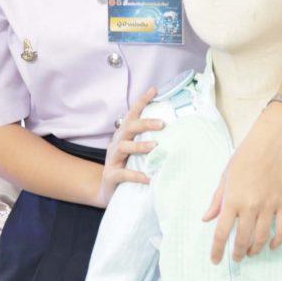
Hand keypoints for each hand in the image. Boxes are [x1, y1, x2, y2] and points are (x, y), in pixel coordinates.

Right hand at [95, 90, 163, 206]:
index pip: (132, 115)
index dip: (141, 102)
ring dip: (139, 146)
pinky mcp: (111, 175)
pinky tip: (149, 177)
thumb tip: (174, 131)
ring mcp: (112, 159)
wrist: (107, 190)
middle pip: (128, 128)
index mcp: (123, 135)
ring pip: (123, 147)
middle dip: (144, 123)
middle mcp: (116, 143)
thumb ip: (148, 140)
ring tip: (155, 146)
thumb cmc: (127, 167)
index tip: (154, 90)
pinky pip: (123, 174)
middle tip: (162, 123)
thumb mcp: (136, 151)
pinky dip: (136, 175)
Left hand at [207, 104, 281, 262]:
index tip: (215, 260)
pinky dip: (278, 241)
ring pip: (263, 237)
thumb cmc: (245, 155)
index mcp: (232, 199)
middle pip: (243, 239)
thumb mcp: (226, 176)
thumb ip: (217, 200)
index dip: (217, 250)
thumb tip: (207, 218)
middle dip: (238, 253)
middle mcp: (250, 205)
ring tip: (251, 253)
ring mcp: (269, 205)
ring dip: (256, 249)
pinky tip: (273, 246)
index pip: (222, 232)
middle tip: (236, 259)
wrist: (272, 141)